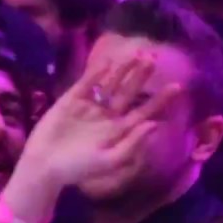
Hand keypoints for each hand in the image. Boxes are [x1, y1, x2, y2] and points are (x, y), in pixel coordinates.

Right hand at [21, 53, 180, 187]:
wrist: (44, 165)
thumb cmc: (78, 168)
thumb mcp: (110, 160)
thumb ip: (132, 143)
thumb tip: (154, 125)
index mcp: (119, 131)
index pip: (144, 112)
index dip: (160, 100)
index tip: (177, 87)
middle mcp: (108, 116)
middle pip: (129, 92)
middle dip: (141, 76)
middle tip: (154, 58)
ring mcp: (90, 106)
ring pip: (111, 84)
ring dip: (123, 69)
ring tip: (137, 53)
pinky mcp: (72, 100)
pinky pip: (88, 84)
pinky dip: (97, 73)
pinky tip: (109, 62)